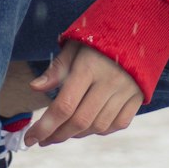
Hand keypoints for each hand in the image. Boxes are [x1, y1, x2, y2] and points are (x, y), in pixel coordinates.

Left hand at [24, 42, 142, 146]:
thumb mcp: (74, 45)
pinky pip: (118, 124)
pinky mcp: (138, 97)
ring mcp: (126, 91)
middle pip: (80, 121)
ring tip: (62, 132)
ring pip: (98, 126)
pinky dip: (100, 130)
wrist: (138, 27)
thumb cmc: (99, 36)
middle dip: (57, 135)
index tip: (30, 138)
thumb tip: (35, 87)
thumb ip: (56, 68)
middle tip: (42, 140)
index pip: (64, 106)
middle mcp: (109, 82)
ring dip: (77, 134)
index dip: (45, 126)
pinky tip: (87, 127)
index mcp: (89, 67)